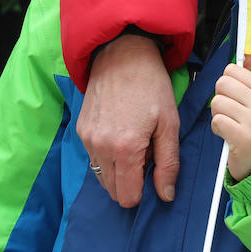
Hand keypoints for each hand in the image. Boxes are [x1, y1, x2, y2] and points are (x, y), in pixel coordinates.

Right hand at [76, 33, 179, 206]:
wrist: (123, 55)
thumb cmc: (152, 86)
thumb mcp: (169, 124)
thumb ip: (168, 163)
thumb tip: (166, 196)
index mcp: (125, 148)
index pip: (128, 197)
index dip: (143, 192)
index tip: (152, 172)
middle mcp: (101, 147)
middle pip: (113, 191)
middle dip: (130, 182)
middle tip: (145, 154)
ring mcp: (87, 139)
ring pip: (101, 176)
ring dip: (118, 170)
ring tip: (132, 142)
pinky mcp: (80, 130)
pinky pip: (94, 158)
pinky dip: (107, 155)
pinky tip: (119, 131)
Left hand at [210, 56, 250, 181]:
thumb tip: (246, 52)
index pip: (232, 69)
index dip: (228, 83)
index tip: (236, 97)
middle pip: (222, 83)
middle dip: (220, 97)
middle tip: (231, 112)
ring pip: (217, 102)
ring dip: (218, 115)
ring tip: (229, 124)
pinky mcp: (242, 138)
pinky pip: (217, 121)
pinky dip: (217, 128)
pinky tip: (227, 134)